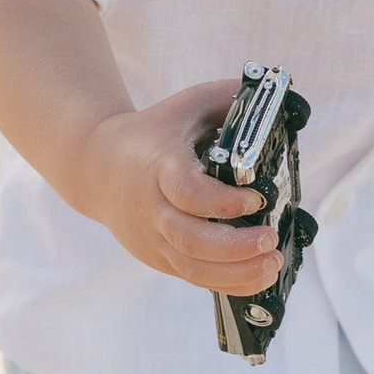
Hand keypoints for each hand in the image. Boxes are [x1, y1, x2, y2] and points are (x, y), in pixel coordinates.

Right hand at [70, 78, 285, 294]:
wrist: (96, 166)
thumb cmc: (153, 132)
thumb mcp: (185, 105)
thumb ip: (227, 97)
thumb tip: (277, 90)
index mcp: (159, 166)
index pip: (187, 191)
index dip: (222, 201)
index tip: (257, 199)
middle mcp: (152, 208)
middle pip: (190, 239)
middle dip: (235, 246)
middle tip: (271, 238)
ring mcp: (153, 238)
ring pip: (192, 268)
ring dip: (237, 273)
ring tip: (273, 263)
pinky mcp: (158, 257)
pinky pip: (193, 278)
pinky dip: (228, 283)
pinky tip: (259, 276)